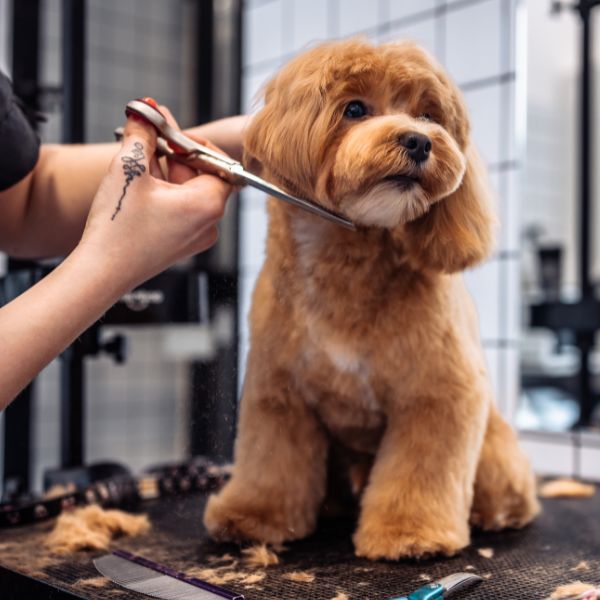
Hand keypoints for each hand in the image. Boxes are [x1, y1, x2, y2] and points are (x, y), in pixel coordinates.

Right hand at [77, 109, 231, 290]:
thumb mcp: (129, 169)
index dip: (192, 142)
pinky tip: (141, 184)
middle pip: (202, 174)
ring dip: (167, 171)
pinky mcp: (183, 243)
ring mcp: (197, 236)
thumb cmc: (118, 230)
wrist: (101, 272)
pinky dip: (165, 192)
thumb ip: (142, 134)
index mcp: (208, 205)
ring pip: (189, 190)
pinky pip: (181, 208)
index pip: (217, 161)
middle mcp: (209, 223)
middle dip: (175, 153)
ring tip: (139, 161)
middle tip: (149, 135)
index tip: (168, 130)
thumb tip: (146, 110)